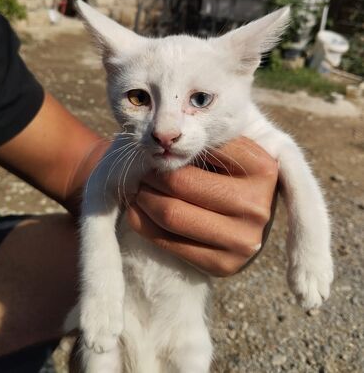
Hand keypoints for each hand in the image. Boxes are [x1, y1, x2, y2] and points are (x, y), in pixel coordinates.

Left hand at [127, 137, 277, 276]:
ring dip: (143, 197)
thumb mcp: (228, 147)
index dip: (172, 147)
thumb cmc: (230, 172)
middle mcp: (258, 206)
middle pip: (180, 182)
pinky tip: (139, 210)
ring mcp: (244, 240)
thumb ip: (203, 135)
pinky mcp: (224, 265)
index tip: (158, 147)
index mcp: (263, 168)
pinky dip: (143, 222)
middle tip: (140, 169)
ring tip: (139, 187)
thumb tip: (159, 135)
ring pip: (171, 214)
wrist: (246, 217)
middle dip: (151, 174)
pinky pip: (167, 242)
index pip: (201, 148)